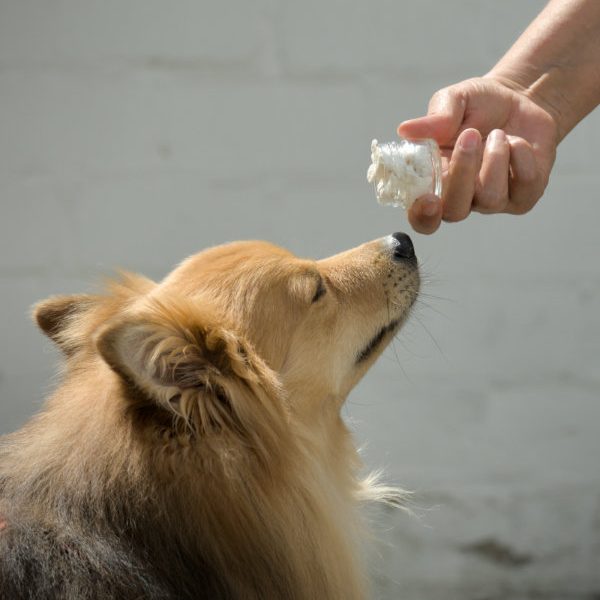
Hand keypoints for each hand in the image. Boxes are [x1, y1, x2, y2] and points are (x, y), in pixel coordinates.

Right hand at [397, 76, 558, 233]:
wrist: (520, 99)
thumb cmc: (477, 105)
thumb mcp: (453, 101)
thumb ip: (433, 119)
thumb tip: (405, 130)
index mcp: (434, 184)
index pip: (422, 218)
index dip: (423, 216)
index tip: (429, 200)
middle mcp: (461, 199)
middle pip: (455, 211)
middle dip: (462, 173)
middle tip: (469, 135)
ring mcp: (493, 202)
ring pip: (490, 198)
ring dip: (494, 157)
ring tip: (497, 134)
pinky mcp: (524, 196)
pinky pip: (524, 184)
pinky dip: (521, 154)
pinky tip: (516, 141)